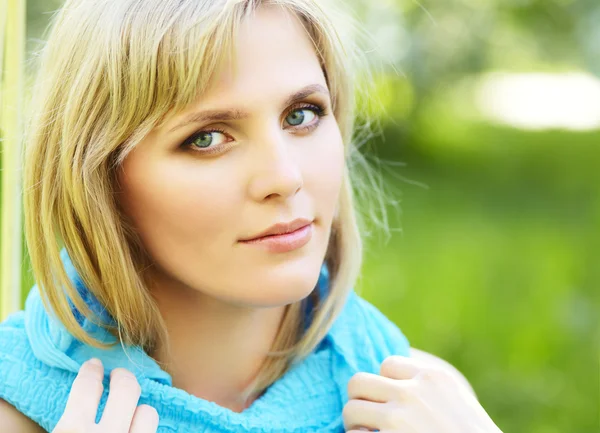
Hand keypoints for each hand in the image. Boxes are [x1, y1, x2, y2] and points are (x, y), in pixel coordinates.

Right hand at [52, 358, 158, 432]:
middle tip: (119, 375)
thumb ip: (67, 425)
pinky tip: (134, 430)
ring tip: (130, 412)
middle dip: (123, 378)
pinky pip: (153, 432)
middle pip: (127, 388)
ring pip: (148, 412)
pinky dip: (143, 430)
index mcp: (72, 431)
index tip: (94, 365)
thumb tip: (77, 406)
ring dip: (139, 410)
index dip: (91, 372)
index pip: (86, 386)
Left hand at [342, 355, 502, 432]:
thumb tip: (394, 383)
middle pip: (360, 381)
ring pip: (351, 408)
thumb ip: (429, 389)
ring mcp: (398, 418)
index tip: (392, 404)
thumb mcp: (458, 402)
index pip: (388, 365)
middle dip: (360, 400)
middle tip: (368, 419)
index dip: (384, 385)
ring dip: (354, 423)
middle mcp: (412, 392)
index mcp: (433, 378)